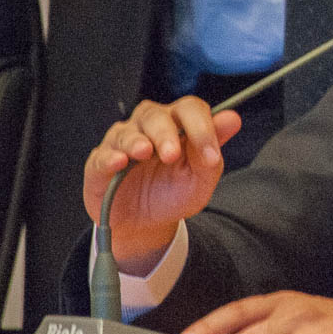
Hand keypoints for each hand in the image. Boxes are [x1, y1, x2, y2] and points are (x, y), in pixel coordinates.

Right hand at [83, 96, 240, 271]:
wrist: (147, 224)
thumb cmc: (174, 193)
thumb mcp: (201, 177)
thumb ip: (213, 149)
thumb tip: (232, 118)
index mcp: (178, 125)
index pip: (190, 109)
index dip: (201, 126)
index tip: (210, 154)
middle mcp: (149, 127)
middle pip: (156, 115)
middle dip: (166, 133)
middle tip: (172, 155)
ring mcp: (122, 143)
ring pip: (126, 131)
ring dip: (136, 141)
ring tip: (145, 152)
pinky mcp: (100, 165)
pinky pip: (101, 155)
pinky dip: (109, 157)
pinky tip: (118, 162)